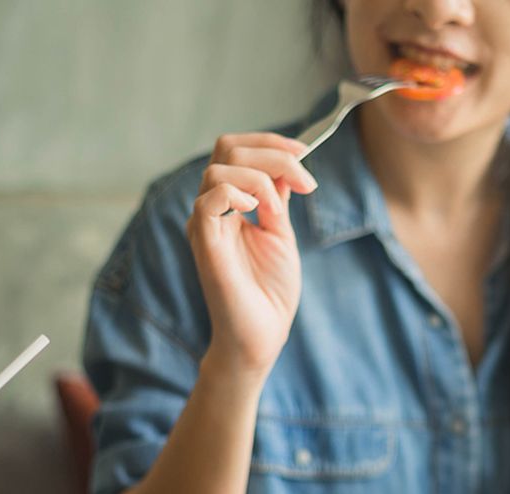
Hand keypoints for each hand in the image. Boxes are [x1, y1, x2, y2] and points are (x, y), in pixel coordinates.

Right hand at [186, 132, 318, 377]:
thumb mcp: (281, 233)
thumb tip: (286, 164)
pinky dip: (238, 194)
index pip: (235, 151)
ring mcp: (205, 224)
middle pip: (227, 149)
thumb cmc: (270, 292)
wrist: (262, 334)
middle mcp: (212, 209)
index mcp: (229, 204)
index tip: (305, 153)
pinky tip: (259, 211)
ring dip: (261, 177)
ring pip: (219, 169)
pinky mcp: (204, 242)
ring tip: (279, 209)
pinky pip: (208, 200)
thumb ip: (277, 198)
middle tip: (305, 180)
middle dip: (272, 153)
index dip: (270, 143)